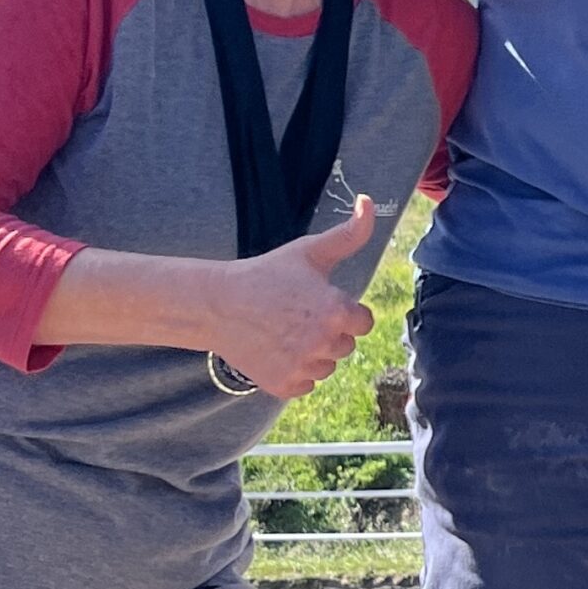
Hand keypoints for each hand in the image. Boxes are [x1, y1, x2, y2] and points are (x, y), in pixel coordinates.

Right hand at [208, 198, 377, 398]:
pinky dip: (294, 371)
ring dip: (313, 354)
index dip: (343, 311)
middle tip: (296, 315)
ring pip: (326, 367)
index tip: (318, 302)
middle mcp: (324, 343)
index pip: (363, 323)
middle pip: (345, 346)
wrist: (218, 304)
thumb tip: (369, 203)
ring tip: (284, 331)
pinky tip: (275, 349)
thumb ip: (349, 234)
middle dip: (328, 332)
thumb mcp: (309, 251)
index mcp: (337, 311)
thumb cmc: (266, 274)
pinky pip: (305, 384)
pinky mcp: (284, 385)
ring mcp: (303, 367)